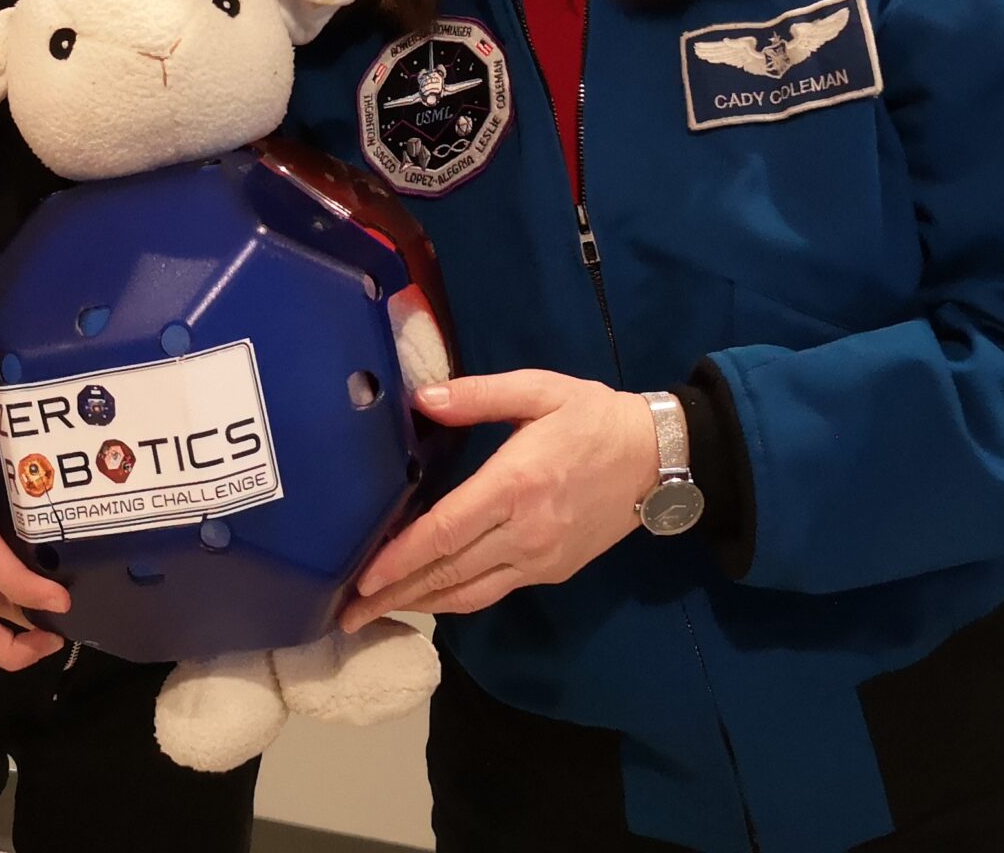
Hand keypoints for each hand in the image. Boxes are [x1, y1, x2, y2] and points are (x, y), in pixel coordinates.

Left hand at [339, 371, 659, 628]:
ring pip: (467, 592)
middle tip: (345, 613)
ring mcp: (539, 559)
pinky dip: (453, 600)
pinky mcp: (550, 571)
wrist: (658, 459)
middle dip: (392, 594)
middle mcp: (524, 531)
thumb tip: (421, 398)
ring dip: (417, 605)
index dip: (398, 557)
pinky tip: (426, 598)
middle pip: (447, 572)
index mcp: (516, 484)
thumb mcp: (540, 390)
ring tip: (373, 613)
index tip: (360, 577)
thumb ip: (478, 395)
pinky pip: (491, 592)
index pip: (444, 531)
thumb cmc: (594, 417)